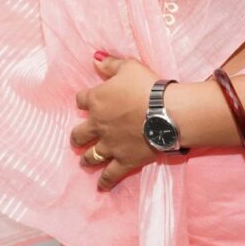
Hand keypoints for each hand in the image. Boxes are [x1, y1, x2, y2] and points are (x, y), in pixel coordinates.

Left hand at [72, 54, 157, 189]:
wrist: (166, 113)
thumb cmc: (148, 86)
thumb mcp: (128, 67)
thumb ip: (110, 64)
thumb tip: (95, 59)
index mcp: (97, 101)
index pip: (81, 100)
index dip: (83, 101)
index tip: (86, 103)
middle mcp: (98, 125)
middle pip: (79, 133)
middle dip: (78, 137)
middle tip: (77, 140)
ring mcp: (110, 145)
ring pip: (91, 156)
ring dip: (87, 159)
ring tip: (85, 162)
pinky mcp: (125, 160)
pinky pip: (111, 174)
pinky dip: (105, 181)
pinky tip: (100, 186)